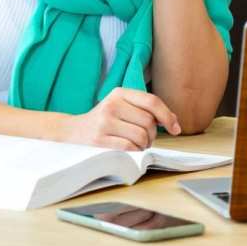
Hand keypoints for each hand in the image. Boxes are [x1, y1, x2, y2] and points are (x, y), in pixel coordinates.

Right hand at [56, 87, 180, 150]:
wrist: (71, 132)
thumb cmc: (104, 121)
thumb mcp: (121, 107)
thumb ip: (145, 110)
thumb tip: (174, 121)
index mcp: (119, 93)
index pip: (152, 102)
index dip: (168, 116)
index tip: (175, 129)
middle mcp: (112, 105)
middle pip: (149, 121)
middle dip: (152, 135)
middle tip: (145, 139)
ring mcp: (104, 122)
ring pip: (141, 136)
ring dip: (144, 145)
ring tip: (136, 145)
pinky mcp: (99, 140)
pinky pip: (130, 148)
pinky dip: (135, 152)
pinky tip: (130, 151)